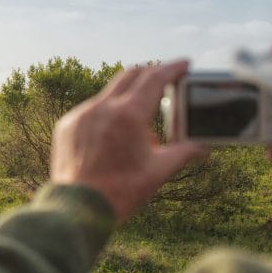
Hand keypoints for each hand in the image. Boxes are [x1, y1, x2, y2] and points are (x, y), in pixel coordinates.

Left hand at [50, 61, 208, 223]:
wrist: (78, 208)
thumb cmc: (120, 192)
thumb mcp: (159, 170)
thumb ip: (184, 152)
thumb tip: (205, 148)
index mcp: (128, 114)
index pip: (154, 78)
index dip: (172, 68)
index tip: (184, 64)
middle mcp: (101, 108)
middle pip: (130, 75)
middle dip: (150, 74)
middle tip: (165, 80)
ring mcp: (80, 115)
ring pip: (109, 94)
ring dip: (127, 98)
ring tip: (140, 119)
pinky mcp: (66, 125)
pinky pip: (91, 110)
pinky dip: (106, 113)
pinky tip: (115, 132)